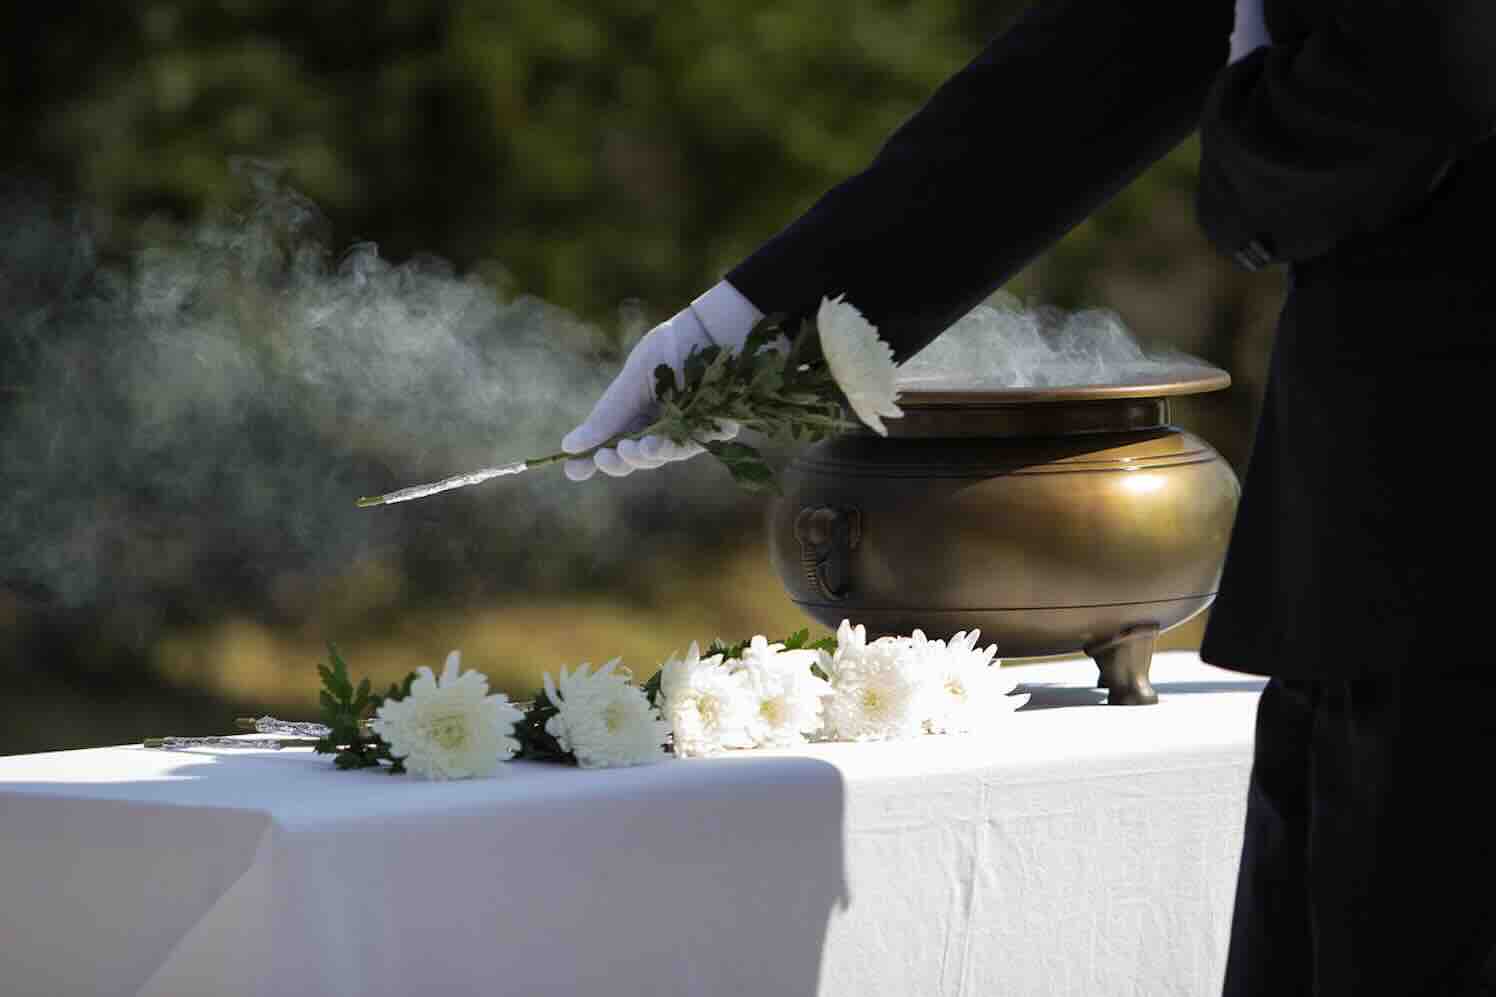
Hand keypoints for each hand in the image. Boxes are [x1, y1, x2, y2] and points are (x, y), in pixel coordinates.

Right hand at [561, 310, 738, 480]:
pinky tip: (650, 447)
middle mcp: (660, 424)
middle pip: (634, 457)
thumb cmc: (672, 346)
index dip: (593, 459)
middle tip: (601, 459)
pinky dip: (666, 450)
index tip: (571, 470)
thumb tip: (568, 447)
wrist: (714, 328)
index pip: (613, 443)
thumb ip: (606, 415)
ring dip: (639, 458)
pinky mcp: (711, 432)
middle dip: (616, 462)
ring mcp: (685, 430)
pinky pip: (685, 449)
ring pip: (658, 457)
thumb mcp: (632, 380)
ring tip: (625, 451)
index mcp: (638, 410)